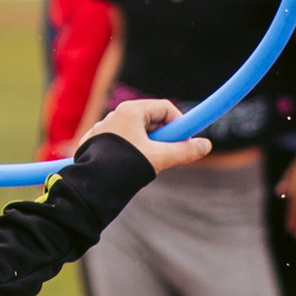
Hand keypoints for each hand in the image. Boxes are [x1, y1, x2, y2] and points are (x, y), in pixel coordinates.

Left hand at [78, 97, 210, 174]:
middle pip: (151, 120)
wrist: (90, 187)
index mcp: (130, 111)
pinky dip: (131, 152)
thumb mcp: (159, 158)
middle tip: (166, 155)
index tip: (184, 142)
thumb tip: (206, 145)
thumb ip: (184, 151)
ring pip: (136, 134)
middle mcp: (115, 115)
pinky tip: (128, 168)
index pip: (165, 108)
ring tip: (145, 164)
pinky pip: (121, 142)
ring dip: (148, 146)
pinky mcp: (96, 143)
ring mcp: (104, 129)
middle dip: (163, 137)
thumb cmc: (124, 167)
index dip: (179, 124)